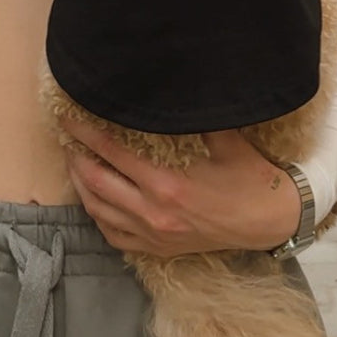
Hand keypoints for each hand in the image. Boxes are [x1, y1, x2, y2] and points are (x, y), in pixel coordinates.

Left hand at [65, 122, 303, 256]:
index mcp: (167, 184)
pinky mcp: (158, 249)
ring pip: (100, 212)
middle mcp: (153, 212)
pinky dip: (98, 217)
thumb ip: (194, 115)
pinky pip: (114, 237)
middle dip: (76, 159)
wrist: (269, 223)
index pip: (112, 154)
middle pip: (97, 183)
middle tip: (67, 140)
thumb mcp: (226, 140)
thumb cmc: (250, 179)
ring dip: (82, 187)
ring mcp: (153, 235)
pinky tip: (95, 201)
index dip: (86, 134)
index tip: (68, 119)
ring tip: (75, 166)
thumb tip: (172, 87)